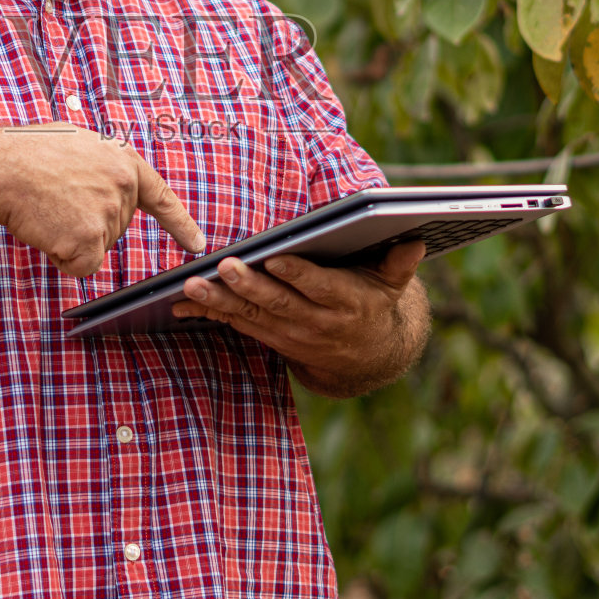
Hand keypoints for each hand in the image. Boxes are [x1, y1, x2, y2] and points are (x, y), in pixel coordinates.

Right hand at [0, 123, 205, 276]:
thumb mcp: (76, 144)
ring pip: (95, 248)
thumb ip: (100, 167)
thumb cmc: (26, 154)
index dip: (180, 223)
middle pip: (115, 230)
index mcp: (122, 160)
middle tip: (54, 199)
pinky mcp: (91, 239)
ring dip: (68, 239)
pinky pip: (82, 266)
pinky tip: (46, 230)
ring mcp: (109, 212)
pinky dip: (62, 258)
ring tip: (46, 208)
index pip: (160, 197)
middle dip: (83, 224)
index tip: (198, 244)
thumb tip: (104, 187)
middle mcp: (124, 186)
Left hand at [171, 239, 429, 395]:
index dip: (297, 274)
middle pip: (278, 302)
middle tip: (223, 267)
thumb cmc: (376, 303)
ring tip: (192, 287)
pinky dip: (210, 315)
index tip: (275, 257)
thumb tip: (415, 239)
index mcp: (345, 302)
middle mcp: (315, 322)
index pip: (318, 286)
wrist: (369, 358)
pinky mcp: (272, 338)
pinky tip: (182, 303)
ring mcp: (290, 334)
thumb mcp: (392, 285)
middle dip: (248, 285)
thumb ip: (399, 264)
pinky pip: (238, 326)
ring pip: (251, 316)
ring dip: (218, 302)